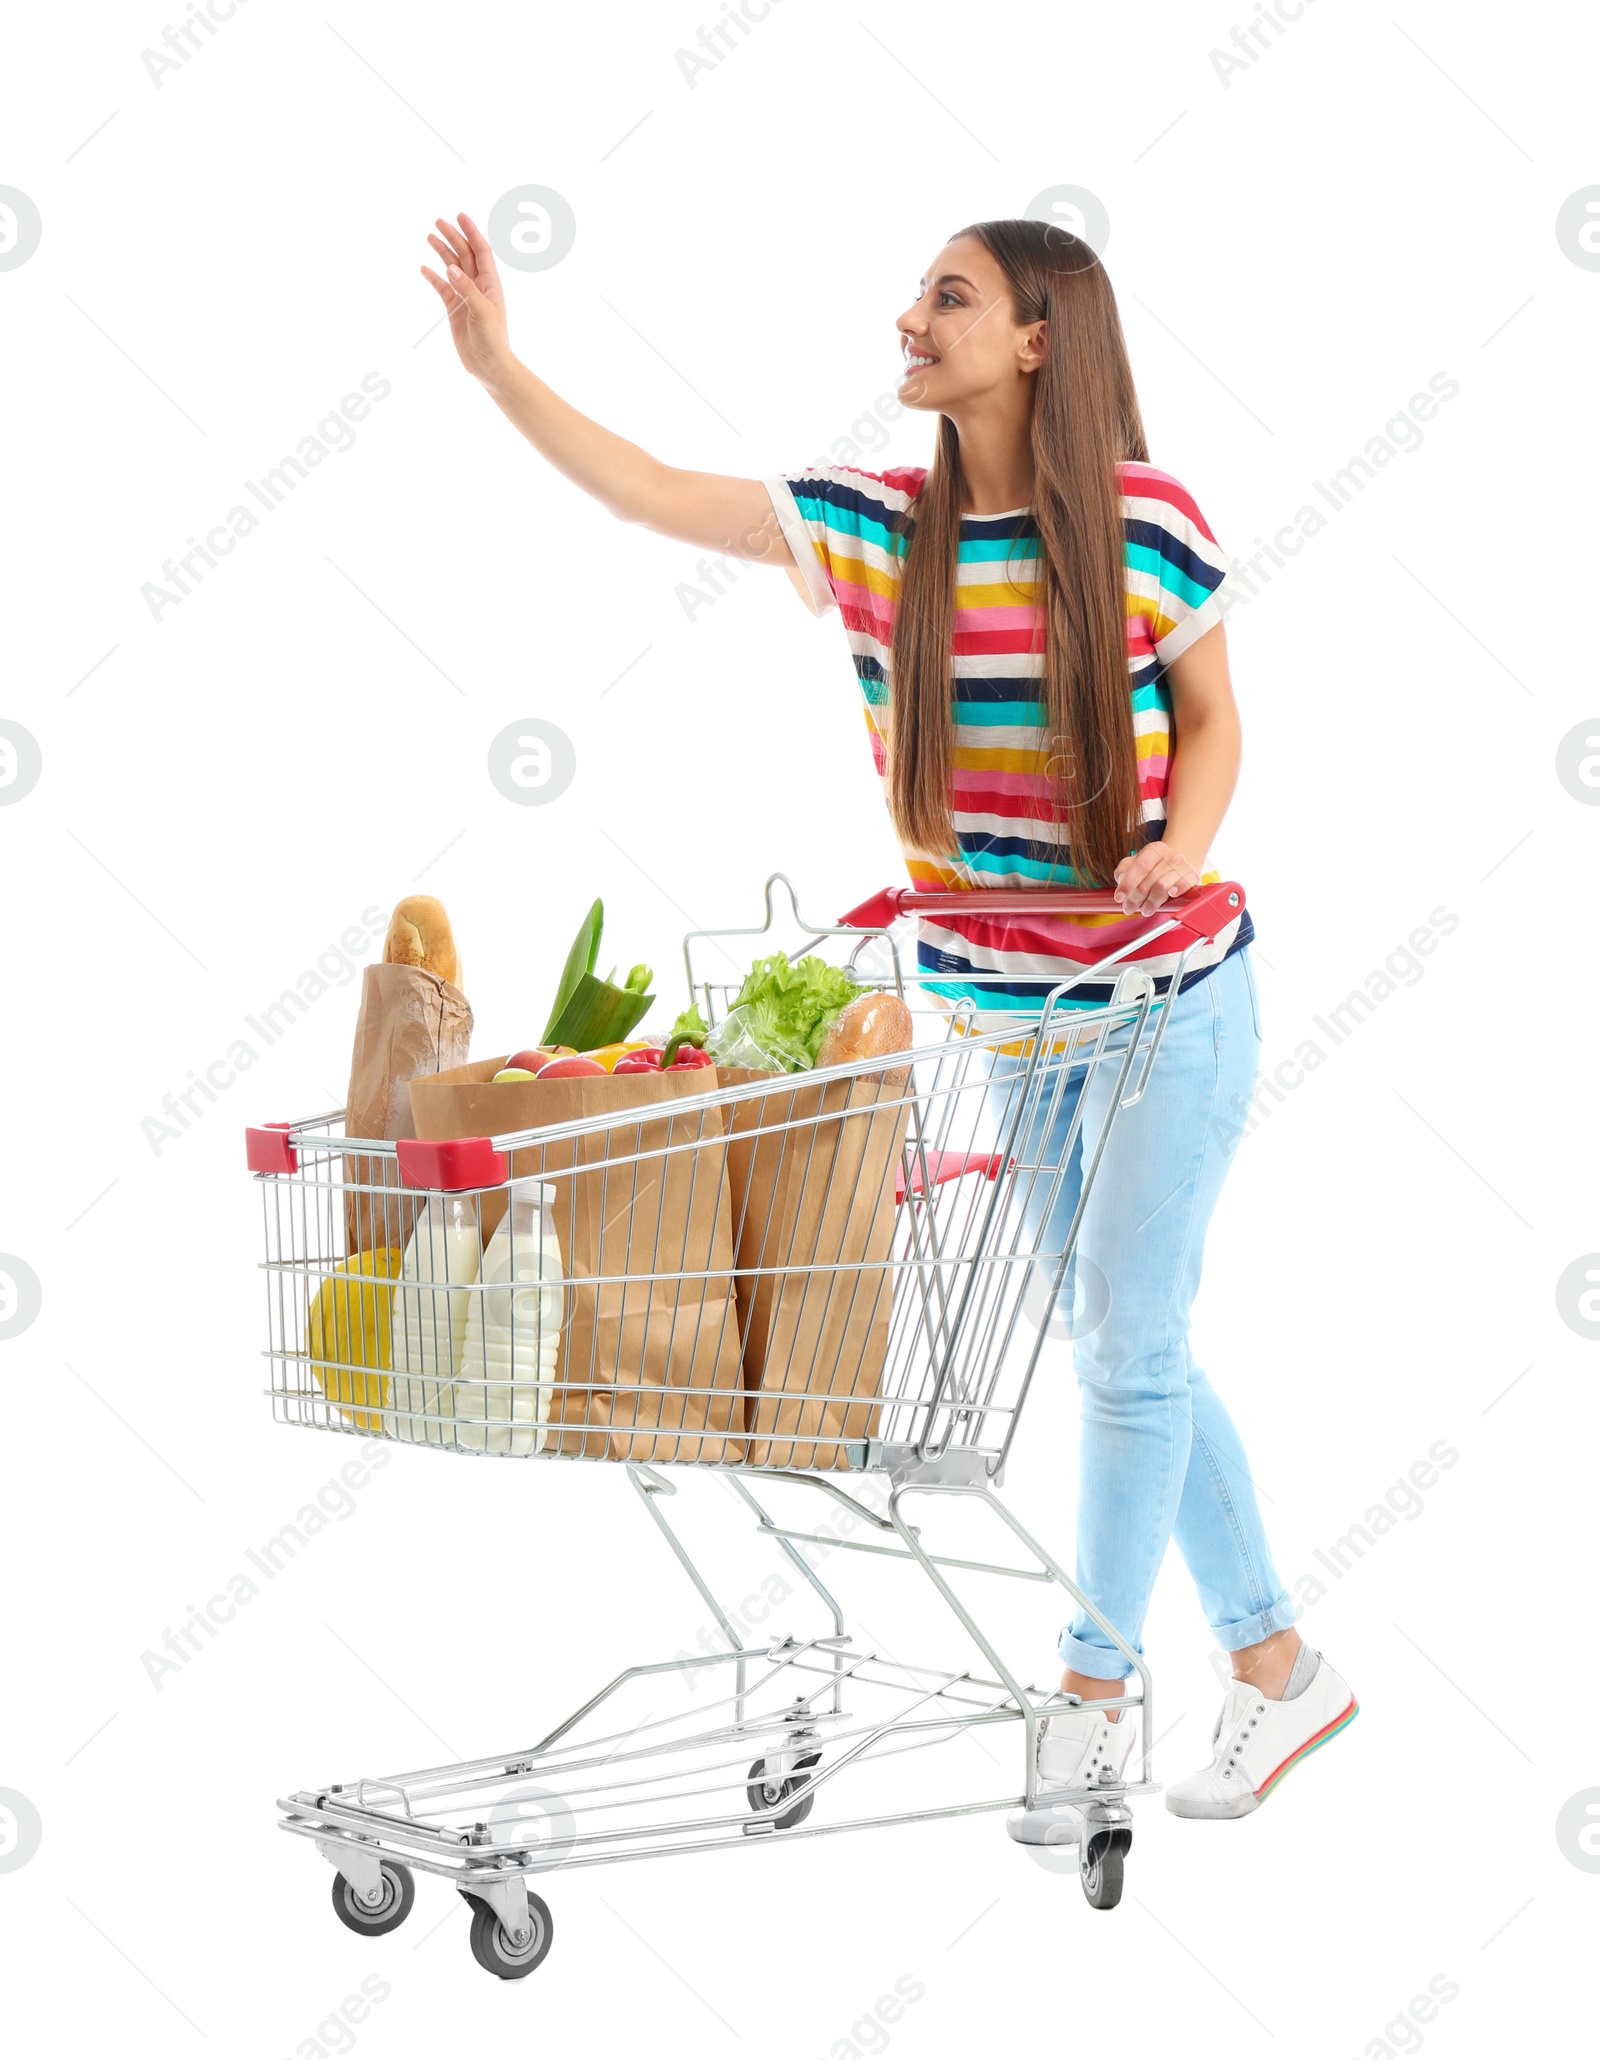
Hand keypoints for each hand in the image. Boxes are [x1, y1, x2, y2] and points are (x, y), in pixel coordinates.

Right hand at [421, 213, 511, 386]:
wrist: (488, 365)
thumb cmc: (492, 339)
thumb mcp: (482, 311)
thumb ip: (466, 288)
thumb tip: (450, 266)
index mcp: (490, 284)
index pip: (481, 251)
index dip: (471, 232)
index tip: (460, 216)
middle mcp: (478, 286)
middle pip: (464, 255)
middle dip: (453, 237)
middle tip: (438, 222)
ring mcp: (465, 296)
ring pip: (452, 268)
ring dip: (442, 252)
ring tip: (429, 237)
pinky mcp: (454, 309)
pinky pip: (442, 288)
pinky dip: (433, 277)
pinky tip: (424, 268)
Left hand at [1113, 841, 1200, 915]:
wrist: (1181, 866)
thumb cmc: (1156, 867)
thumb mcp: (1137, 863)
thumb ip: (1125, 869)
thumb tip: (1121, 879)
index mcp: (1155, 849)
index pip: (1140, 866)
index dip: (1128, 883)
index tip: (1119, 897)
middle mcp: (1170, 855)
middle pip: (1149, 880)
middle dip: (1135, 898)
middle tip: (1129, 908)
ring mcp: (1183, 865)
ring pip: (1162, 886)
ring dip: (1151, 902)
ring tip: (1145, 909)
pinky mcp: (1193, 876)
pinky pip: (1184, 886)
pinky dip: (1176, 891)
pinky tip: (1170, 895)